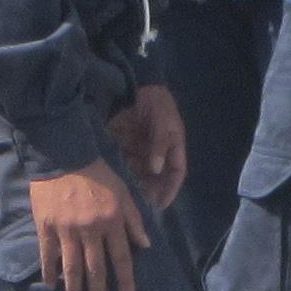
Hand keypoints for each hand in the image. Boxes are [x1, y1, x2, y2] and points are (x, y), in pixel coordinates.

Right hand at [29, 160, 150, 290]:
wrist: (62, 155)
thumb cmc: (97, 174)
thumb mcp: (124, 192)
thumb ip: (134, 220)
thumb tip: (145, 246)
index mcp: (112, 221)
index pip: (121, 257)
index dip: (125, 280)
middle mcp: (90, 229)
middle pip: (95, 269)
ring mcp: (66, 229)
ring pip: (72, 267)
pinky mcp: (46, 226)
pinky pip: (48, 255)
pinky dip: (50, 272)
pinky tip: (52, 286)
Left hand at [111, 85, 188, 210]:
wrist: (136, 84)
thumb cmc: (156, 101)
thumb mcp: (162, 120)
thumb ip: (159, 144)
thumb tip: (156, 169)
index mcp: (174, 146)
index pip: (176, 173)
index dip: (170, 190)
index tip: (161, 204)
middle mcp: (159, 152)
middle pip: (158, 178)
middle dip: (150, 192)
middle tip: (140, 205)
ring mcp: (143, 150)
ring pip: (141, 174)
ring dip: (135, 185)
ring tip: (126, 197)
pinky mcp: (128, 146)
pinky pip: (126, 164)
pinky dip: (122, 173)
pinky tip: (114, 182)